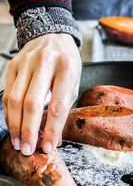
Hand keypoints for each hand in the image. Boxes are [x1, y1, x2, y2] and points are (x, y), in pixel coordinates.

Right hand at [3, 33, 80, 154]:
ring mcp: (26, 63)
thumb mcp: (74, 82)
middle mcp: (45, 64)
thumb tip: (54, 139)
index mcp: (67, 69)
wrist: (52, 35)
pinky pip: (7, 93)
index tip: (49, 147)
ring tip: (19, 143)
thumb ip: (64, 108)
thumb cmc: (67, 63)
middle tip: (28, 150)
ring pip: (15, 100)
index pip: (58, 105)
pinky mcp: (13, 65)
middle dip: (29, 131)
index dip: (53, 129)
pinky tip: (13, 126)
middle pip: (32, 103)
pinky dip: (8, 114)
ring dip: (15, 125)